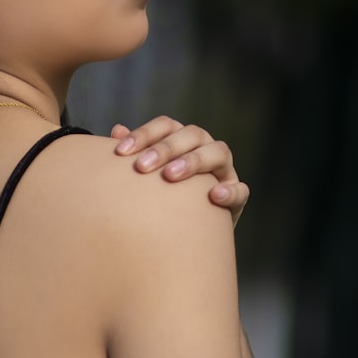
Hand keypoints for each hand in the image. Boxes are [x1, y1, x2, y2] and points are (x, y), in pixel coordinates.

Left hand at [111, 116, 248, 225]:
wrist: (188, 231)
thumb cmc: (162, 196)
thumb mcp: (148, 176)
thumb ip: (137, 154)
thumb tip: (117, 130)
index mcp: (183, 139)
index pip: (166, 126)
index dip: (144, 134)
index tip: (120, 152)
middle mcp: (206, 148)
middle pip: (192, 134)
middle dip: (166, 148)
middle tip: (142, 166)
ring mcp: (224, 170)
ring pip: (218, 152)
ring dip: (194, 161)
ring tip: (170, 176)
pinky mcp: (236, 197)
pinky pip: (240, 190)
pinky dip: (230, 191)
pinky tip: (213, 196)